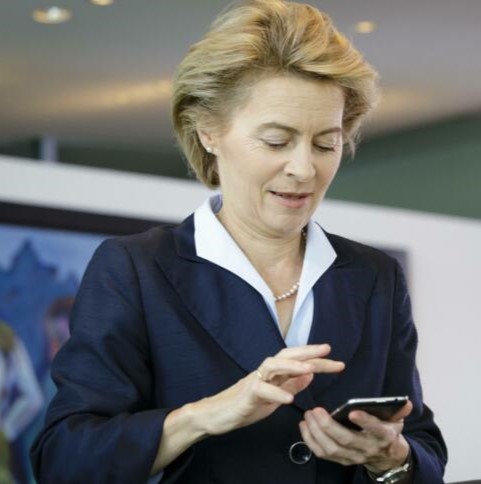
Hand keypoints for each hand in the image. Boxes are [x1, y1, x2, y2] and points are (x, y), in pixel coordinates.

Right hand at [191, 344, 344, 435]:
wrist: (216, 415)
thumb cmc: (245, 405)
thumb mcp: (273, 396)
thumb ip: (290, 385)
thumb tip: (310, 374)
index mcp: (274, 374)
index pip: (297, 361)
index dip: (317, 360)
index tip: (336, 360)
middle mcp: (265, 373)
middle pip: (286, 355)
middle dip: (307, 352)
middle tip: (327, 351)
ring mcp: (254, 381)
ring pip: (273, 366)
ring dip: (292, 365)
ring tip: (310, 367)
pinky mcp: (246, 395)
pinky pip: (261, 390)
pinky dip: (276, 393)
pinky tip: (289, 399)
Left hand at [299, 401, 412, 472]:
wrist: (386, 457)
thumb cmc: (387, 431)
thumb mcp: (396, 420)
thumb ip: (399, 410)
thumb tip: (405, 401)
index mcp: (383, 435)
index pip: (375, 430)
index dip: (365, 421)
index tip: (352, 411)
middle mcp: (367, 448)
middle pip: (346, 440)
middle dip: (328, 426)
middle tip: (316, 410)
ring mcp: (353, 456)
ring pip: (331, 448)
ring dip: (316, 432)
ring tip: (308, 415)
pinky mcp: (341, 460)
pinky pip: (323, 454)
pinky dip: (310, 441)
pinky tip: (304, 425)